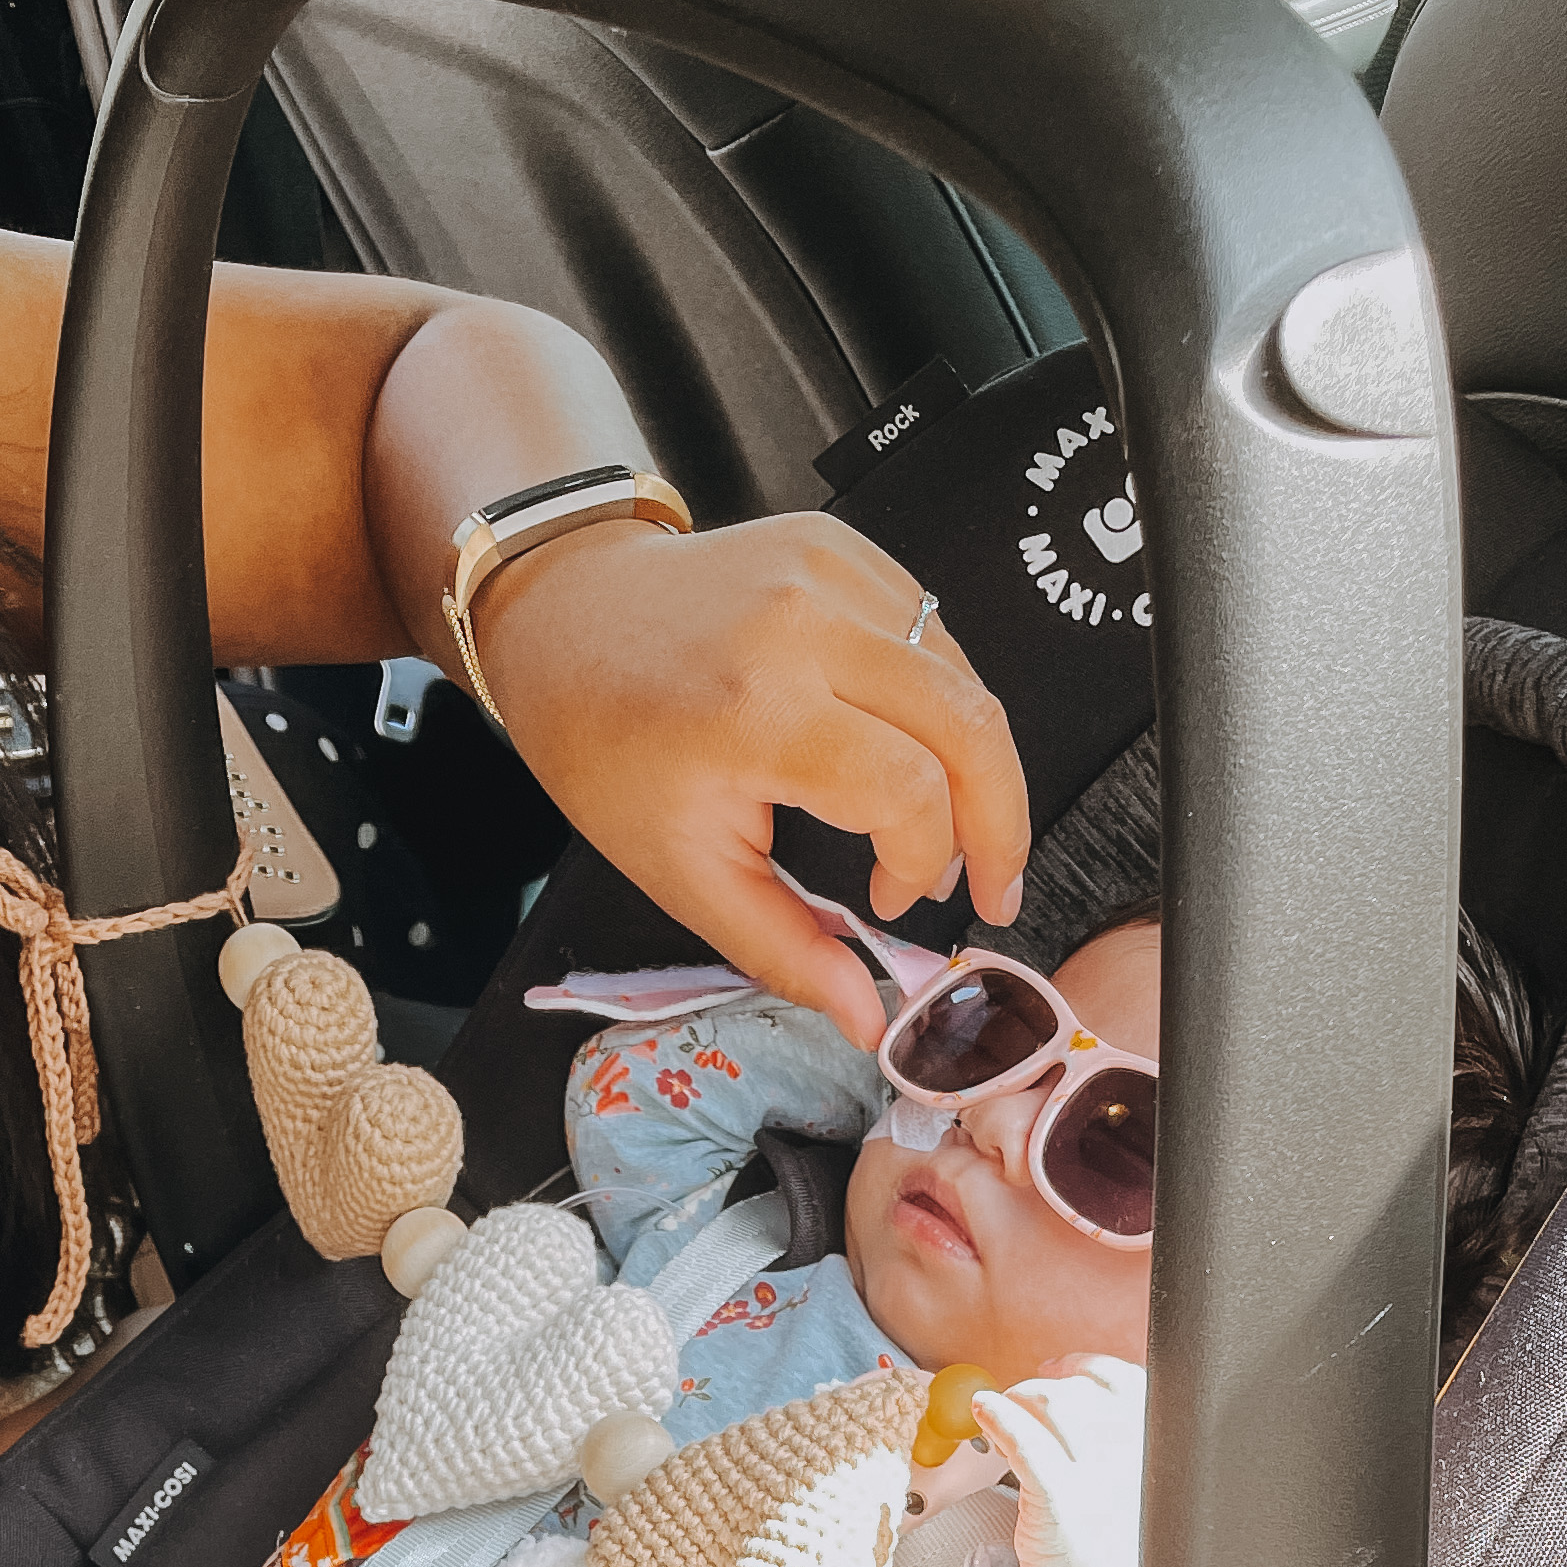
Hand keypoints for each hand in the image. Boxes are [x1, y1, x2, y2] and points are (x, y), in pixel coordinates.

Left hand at [471, 515, 1030, 1050]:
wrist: (565, 613)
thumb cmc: (604, 741)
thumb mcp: (682, 870)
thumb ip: (784, 949)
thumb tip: (867, 1018)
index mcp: (757, 708)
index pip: (910, 789)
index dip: (924, 862)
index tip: (892, 900)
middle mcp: (805, 623)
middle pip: (971, 726)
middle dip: (1001, 823)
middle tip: (992, 887)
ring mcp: (831, 571)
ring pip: (965, 676)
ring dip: (975, 765)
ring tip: (943, 827)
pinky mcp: (844, 548)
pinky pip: (934, 633)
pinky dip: (939, 704)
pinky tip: (904, 747)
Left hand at [970, 1359, 1145, 1566]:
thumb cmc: (1102, 1553)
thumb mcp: (1122, 1490)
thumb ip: (1107, 1444)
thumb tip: (1061, 1393)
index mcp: (1157, 1454)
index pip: (1127, 1385)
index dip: (1084, 1370)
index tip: (1053, 1370)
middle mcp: (1138, 1460)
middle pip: (1081, 1394)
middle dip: (1038, 1393)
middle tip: (1014, 1410)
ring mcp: (1102, 1480)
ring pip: (1052, 1406)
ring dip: (1016, 1403)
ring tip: (997, 1420)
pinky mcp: (1064, 1501)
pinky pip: (1027, 1442)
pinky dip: (1001, 1418)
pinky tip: (984, 1413)